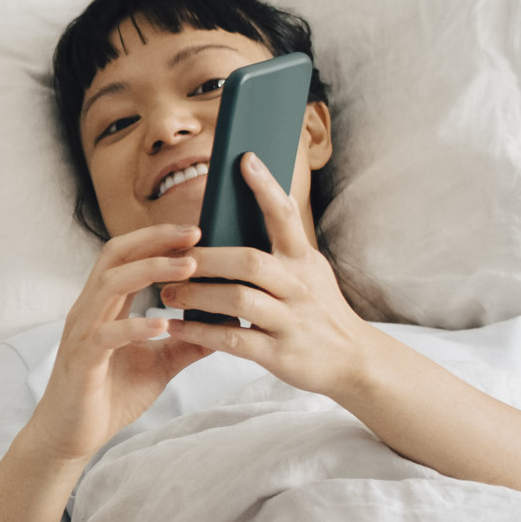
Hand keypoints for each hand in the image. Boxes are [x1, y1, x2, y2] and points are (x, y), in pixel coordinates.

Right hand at [23, 224, 216, 463]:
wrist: (72, 435)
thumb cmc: (109, 395)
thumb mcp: (159, 364)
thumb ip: (187, 343)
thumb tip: (227, 326)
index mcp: (105, 306)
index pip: (127, 256)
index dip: (158, 238)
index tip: (196, 231)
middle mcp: (89, 310)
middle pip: (116, 256)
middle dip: (155, 240)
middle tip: (195, 233)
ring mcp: (82, 333)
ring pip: (110, 285)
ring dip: (150, 271)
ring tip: (188, 268)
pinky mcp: (81, 361)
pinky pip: (106, 335)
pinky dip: (135, 326)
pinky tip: (163, 325)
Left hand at [157, 153, 379, 399]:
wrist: (353, 361)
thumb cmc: (321, 311)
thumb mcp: (313, 271)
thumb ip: (290, 241)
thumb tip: (280, 195)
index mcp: (304, 261)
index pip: (285, 216)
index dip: (266, 188)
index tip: (245, 160)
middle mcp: (298, 286)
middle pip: (249, 260)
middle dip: (206, 257)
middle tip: (171, 257)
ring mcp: (290, 321)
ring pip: (238, 299)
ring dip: (197, 294)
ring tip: (167, 293)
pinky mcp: (280, 353)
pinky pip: (233, 339)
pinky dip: (200, 332)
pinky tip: (175, 327)